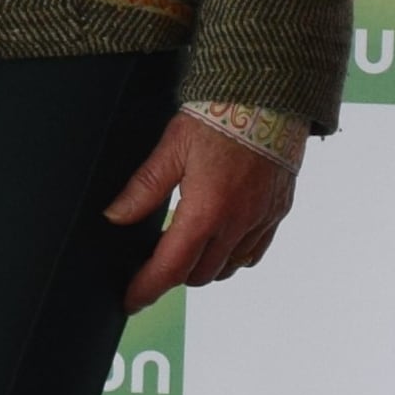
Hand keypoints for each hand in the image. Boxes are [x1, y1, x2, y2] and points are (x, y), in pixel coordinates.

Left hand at [106, 115, 295, 312]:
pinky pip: (253, 252)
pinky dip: (233, 256)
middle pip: (200, 274)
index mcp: (207, 210)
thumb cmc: (220, 115)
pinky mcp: (277, 211)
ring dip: (204, 267)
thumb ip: (144, 188)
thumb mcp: (172, 147)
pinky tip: (220, 239)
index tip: (131, 301)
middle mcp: (238, 223)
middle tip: (153, 263)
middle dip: (173, 275)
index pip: (171, 267)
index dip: (147, 288)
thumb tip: (116, 216)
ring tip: (185, 249)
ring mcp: (261, 219)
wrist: (270, 94)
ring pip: (228, 268)